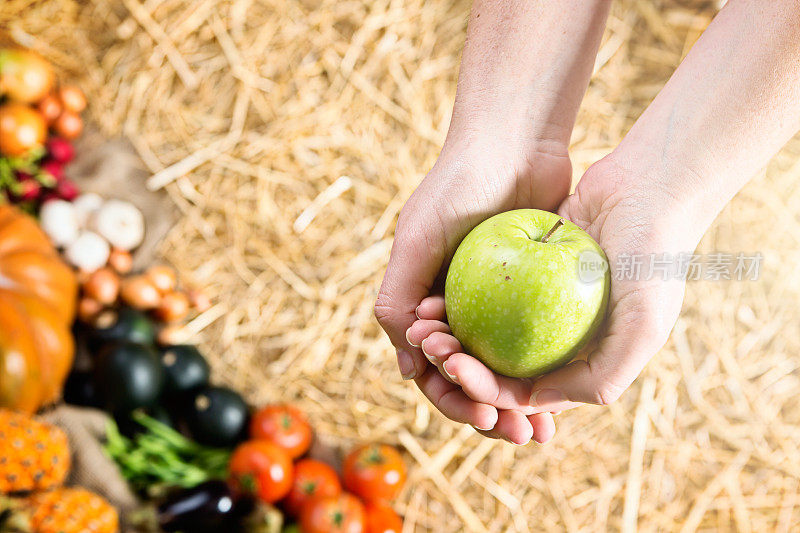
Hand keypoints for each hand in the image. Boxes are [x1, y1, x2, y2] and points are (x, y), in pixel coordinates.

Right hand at [374, 139, 571, 435]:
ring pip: (505, 368)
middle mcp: (457, 308)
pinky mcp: (532, 292)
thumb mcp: (416, 240)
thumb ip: (396, 298)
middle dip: (491, 411)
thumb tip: (407, 369)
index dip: (455, 399)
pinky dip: (546, 369)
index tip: (486, 415)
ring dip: (520, 400)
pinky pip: (537, 342)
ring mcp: (495, 303)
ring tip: (544, 431)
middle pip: (471, 378)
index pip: (433, 369)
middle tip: (521, 435)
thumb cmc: (458, 187)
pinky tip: (565, 389)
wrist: (513, 142)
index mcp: (423, 302)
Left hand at [406, 156, 697, 442]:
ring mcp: (542, 304)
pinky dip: (463, 298)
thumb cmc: (653, 256)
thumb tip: (536, 402)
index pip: (526, 391)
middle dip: (461, 367)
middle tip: (431, 350)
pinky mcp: (526, 271)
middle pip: (499, 366)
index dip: (486, 391)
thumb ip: (601, 377)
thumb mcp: (642, 326)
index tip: (455, 371)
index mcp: (585, 361)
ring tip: (425, 327)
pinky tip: (435, 296)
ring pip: (488, 331)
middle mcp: (561, 337)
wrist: (650, 184)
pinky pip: (487, 292)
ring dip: (455, 335)